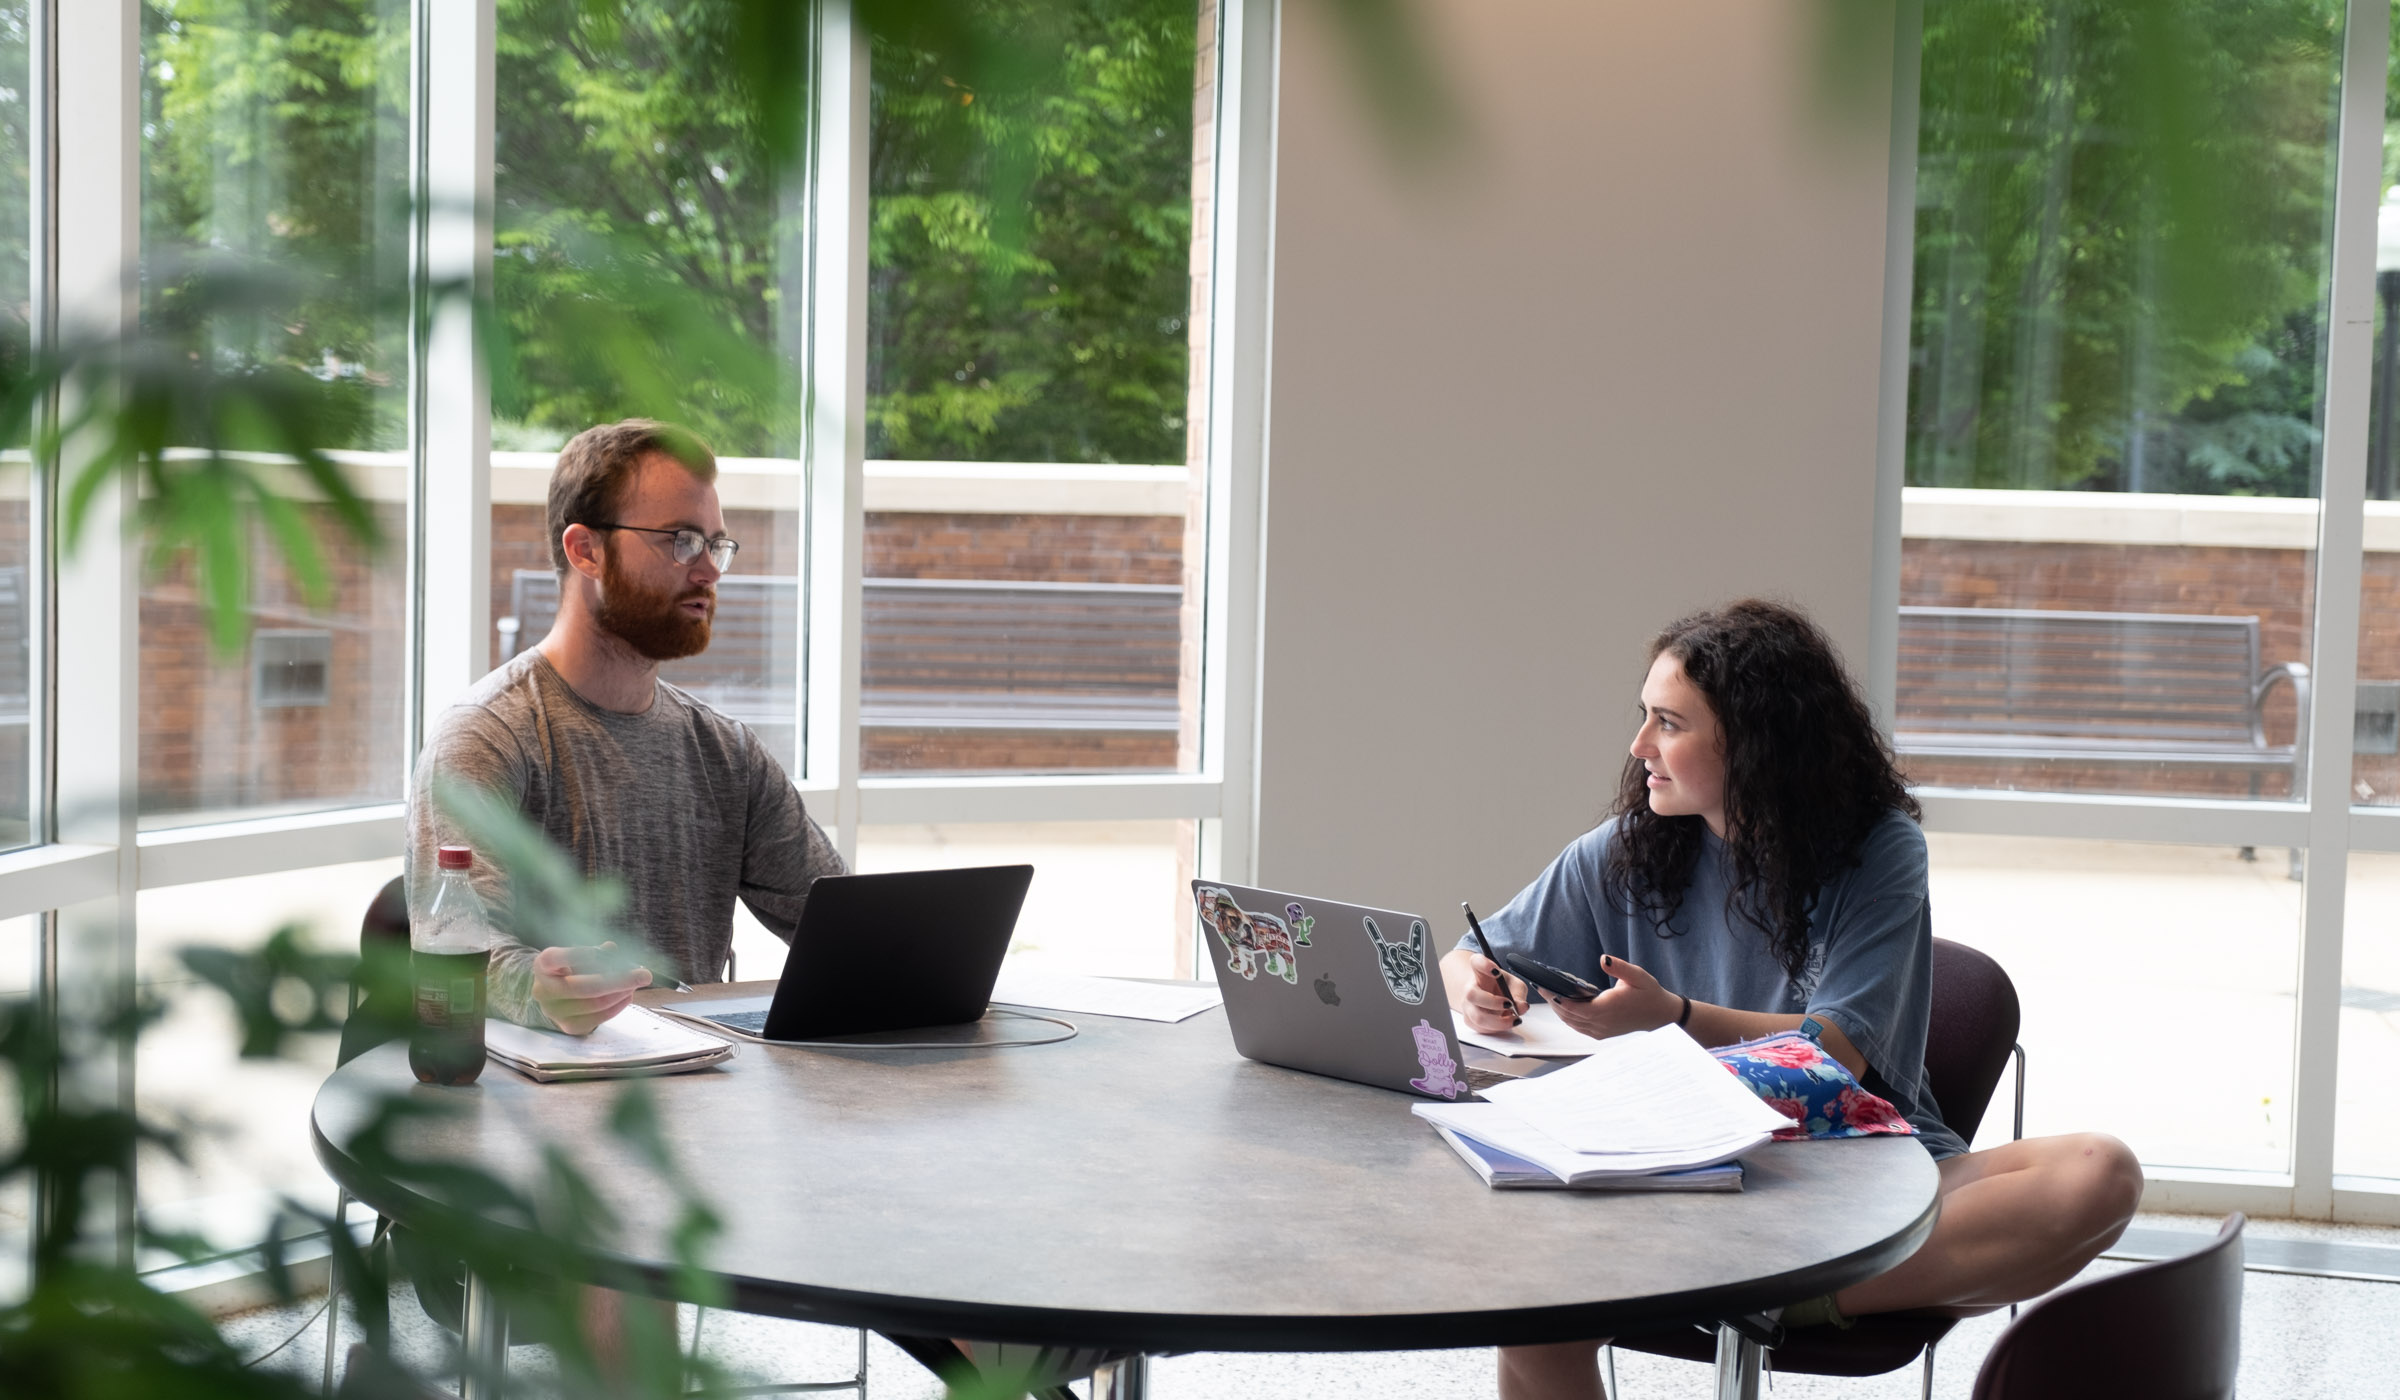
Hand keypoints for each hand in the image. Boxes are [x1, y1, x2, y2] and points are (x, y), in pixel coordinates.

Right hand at [531, 941, 651, 1034]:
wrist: (554, 997)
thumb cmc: (570, 970)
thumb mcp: (577, 956)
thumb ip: (596, 952)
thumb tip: (612, 950)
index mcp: (542, 966)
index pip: (554, 958)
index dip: (579, 954)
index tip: (608, 951)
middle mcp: (543, 991)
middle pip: (583, 987)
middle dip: (619, 980)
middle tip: (644, 975)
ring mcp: (555, 1012)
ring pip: (594, 1004)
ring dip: (621, 993)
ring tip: (636, 984)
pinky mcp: (569, 1027)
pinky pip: (599, 1018)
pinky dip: (617, 1006)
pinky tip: (627, 996)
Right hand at [1439, 947, 1528, 1033]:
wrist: (1488, 997)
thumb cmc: (1501, 988)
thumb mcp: (1514, 985)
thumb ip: (1519, 993)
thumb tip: (1521, 1006)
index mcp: (1479, 972)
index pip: (1476, 962)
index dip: (1484, 965)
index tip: (1496, 971)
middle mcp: (1470, 987)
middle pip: (1471, 994)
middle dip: (1492, 1002)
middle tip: (1509, 1004)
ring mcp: (1468, 1005)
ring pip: (1477, 1017)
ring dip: (1498, 1021)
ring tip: (1514, 1019)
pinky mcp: (1470, 1020)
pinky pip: (1482, 1028)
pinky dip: (1497, 1028)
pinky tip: (1507, 1023)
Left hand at [1545, 953, 1680, 1040]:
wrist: (1661, 1015)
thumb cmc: (1649, 993)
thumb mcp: (1637, 975)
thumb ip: (1619, 967)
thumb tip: (1603, 959)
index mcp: (1607, 1009)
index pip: (1573, 1007)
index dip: (1557, 999)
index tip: (1545, 987)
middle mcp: (1601, 1023)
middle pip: (1568, 1015)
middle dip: (1553, 1001)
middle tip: (1540, 987)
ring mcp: (1601, 1030)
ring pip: (1571, 1023)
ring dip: (1558, 1010)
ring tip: (1547, 994)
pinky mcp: (1602, 1033)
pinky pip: (1578, 1027)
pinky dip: (1568, 1017)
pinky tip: (1562, 1005)